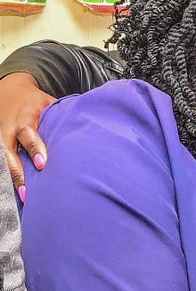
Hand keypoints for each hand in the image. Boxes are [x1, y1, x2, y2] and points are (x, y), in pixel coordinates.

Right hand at [0, 72, 53, 198]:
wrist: (9, 93)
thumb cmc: (37, 103)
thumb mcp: (49, 103)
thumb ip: (63, 116)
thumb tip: (92, 125)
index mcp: (26, 117)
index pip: (29, 134)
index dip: (35, 148)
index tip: (43, 163)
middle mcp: (11, 130)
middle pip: (13, 152)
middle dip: (22, 171)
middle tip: (31, 190)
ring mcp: (4, 140)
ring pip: (7, 162)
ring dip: (16, 180)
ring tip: (25, 198)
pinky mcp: (2, 148)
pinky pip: (5, 164)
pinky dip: (12, 178)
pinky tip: (22, 193)